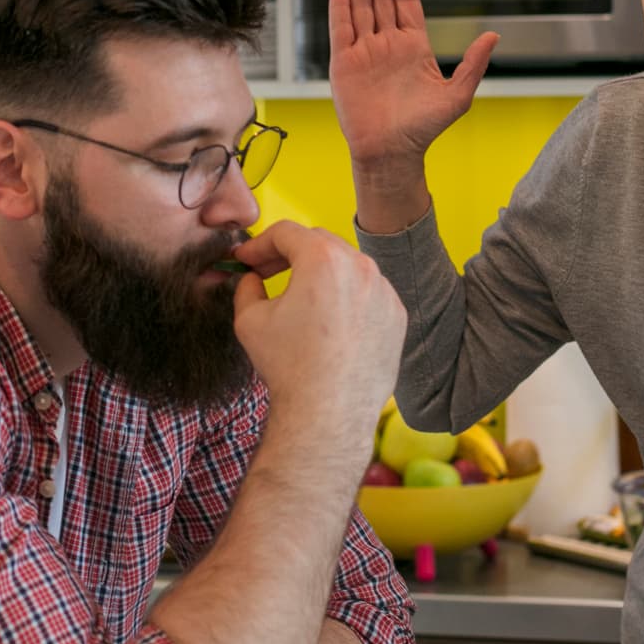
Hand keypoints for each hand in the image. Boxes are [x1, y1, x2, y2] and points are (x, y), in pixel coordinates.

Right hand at [230, 221, 406, 466]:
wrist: (329, 411)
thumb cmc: (290, 366)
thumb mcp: (250, 320)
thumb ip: (247, 287)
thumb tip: (252, 278)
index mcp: (322, 259)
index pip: (285, 232)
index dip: (259, 243)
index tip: (247, 258)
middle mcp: (360, 266)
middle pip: (319, 243)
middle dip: (290, 253)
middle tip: (268, 270)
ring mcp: (383, 290)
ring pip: (347, 267)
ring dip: (322, 274)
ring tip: (301, 297)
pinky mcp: (396, 315)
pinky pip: (368, 294)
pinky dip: (348, 298)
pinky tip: (330, 322)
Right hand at [329, 0, 496, 172]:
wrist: (391, 153)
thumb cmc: (423, 129)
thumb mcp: (458, 96)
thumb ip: (473, 64)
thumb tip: (494, 35)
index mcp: (414, 46)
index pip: (406, 1)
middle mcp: (387, 43)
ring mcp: (364, 52)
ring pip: (361, 7)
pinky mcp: (344, 64)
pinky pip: (340, 30)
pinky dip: (340, 9)